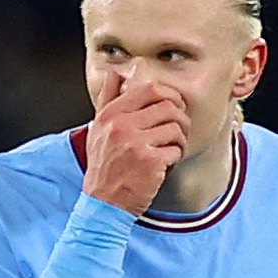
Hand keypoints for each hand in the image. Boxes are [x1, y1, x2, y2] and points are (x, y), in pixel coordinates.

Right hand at [83, 72, 188, 216]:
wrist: (103, 203)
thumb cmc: (103, 167)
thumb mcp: (98, 129)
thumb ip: (108, 100)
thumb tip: (116, 74)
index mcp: (110, 114)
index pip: (149, 89)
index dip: (169, 95)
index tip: (174, 106)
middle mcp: (121, 125)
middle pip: (168, 107)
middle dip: (180, 118)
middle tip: (178, 131)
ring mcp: (135, 143)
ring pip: (175, 128)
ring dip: (180, 140)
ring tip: (172, 149)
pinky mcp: (150, 161)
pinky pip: (176, 149)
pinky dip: (176, 157)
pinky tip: (167, 164)